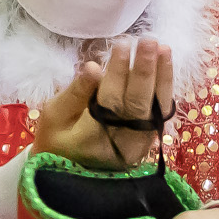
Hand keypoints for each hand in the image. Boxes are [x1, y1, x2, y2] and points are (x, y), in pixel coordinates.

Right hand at [33, 39, 173, 172]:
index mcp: (94, 138)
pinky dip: (165, 88)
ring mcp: (140, 143)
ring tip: (163, 49)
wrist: (70, 177)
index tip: (121, 44)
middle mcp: (123, 142)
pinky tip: (165, 67)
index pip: (112, 99)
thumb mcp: (54, 118)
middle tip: (148, 41)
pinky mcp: (148, 139)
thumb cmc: (55, 143)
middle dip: (145, 69)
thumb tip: (92, 66)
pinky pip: (160, 111)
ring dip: (162, 76)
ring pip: (157, 107)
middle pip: (139, 102)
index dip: (118, 72)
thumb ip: (74, 93)